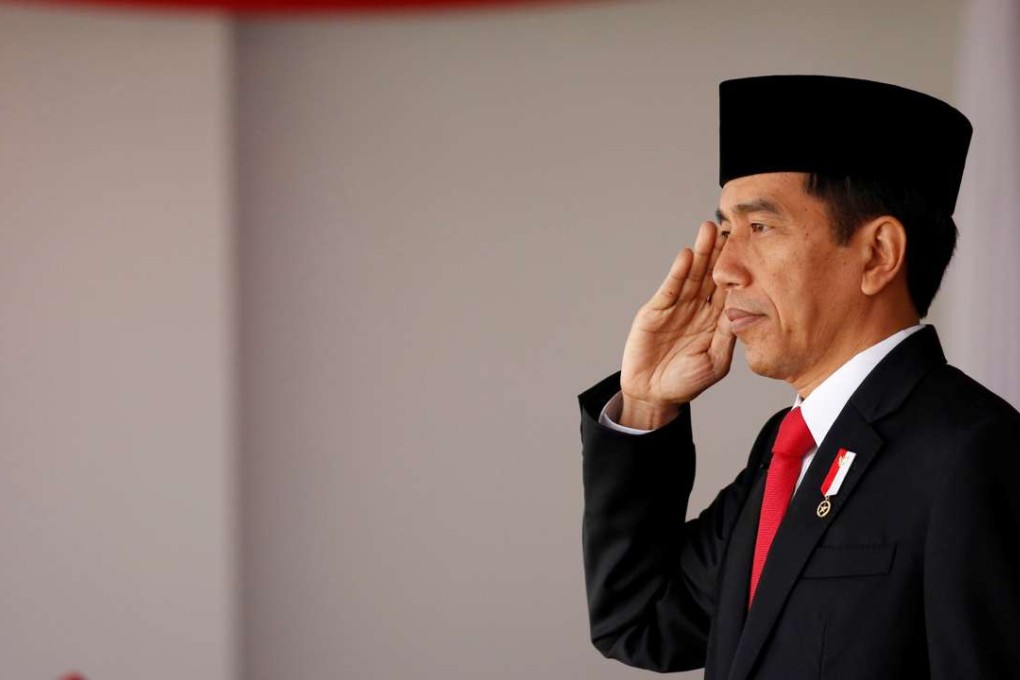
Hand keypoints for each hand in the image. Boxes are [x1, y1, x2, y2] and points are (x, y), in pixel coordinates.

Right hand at [618, 222, 735, 428]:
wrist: (653, 394)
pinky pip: (670, 288)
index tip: (753, 248)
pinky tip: (687, 255)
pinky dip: (678, 272)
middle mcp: (698, 309)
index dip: (740, 269)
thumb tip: (743, 311)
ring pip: (692, 275)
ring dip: (700, 253)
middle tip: (732, 227)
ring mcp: (677, 307)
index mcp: (716, 320)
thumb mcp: (715, 362)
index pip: (730, 289)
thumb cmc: (686, 382)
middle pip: (712, 275)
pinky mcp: (656, 310)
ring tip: (709, 230)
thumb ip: (727, 336)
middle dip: (720, 252)